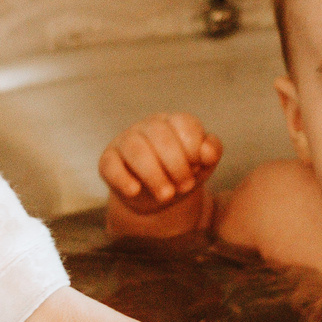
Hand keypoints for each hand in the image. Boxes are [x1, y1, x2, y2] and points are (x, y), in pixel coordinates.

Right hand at [100, 113, 221, 237]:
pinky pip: (111, 164)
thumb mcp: (203, 165)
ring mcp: (126, 141)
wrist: (157, 199)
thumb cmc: (182, 175)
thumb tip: (206, 151)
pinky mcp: (108, 160)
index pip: (184, 123)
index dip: (193, 148)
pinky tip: (135, 191)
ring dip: (153, 174)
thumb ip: (213, 153)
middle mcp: (148, 126)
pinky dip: (123, 179)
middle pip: (159, 134)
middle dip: (176, 164)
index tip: (197, 170)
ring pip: (135, 148)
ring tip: (166, 195)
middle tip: (184, 187)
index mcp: (174, 122)